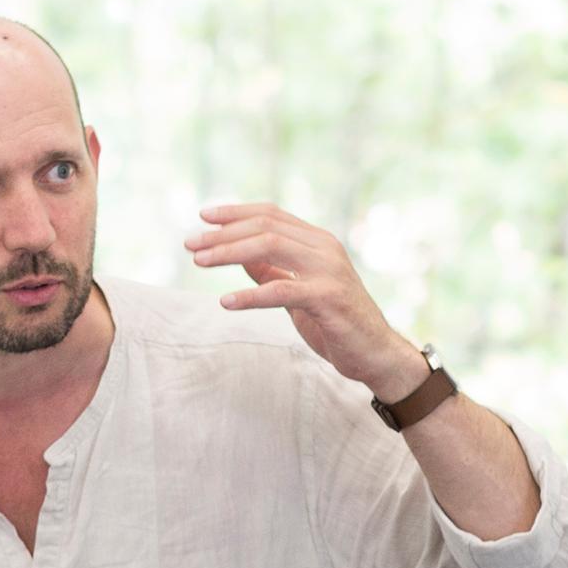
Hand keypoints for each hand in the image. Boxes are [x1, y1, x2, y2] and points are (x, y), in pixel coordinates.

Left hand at [186, 205, 424, 399]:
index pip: (271, 214)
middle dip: (223, 233)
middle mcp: (325, 248)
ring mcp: (328, 271)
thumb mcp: (299, 292)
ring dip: (229, 253)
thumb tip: (239, 256)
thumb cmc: (337, 324)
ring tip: (199, 262)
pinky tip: (225, 301)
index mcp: (318, 242)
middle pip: (265, 226)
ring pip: (269, 247)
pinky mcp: (329, 298)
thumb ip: (274, 271)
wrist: (376, 354)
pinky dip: (250, 295)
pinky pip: (281, 290)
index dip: (235, 213)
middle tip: (190, 244)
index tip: (203, 217)